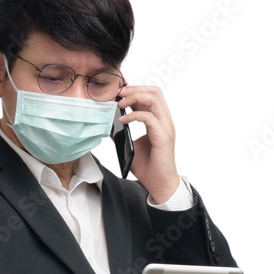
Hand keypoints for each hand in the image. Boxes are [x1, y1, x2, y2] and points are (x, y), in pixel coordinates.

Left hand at [116, 85, 179, 203]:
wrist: (159, 184)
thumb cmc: (149, 167)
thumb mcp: (130, 145)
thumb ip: (122, 133)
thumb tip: (107, 123)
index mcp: (159, 121)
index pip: (151, 95)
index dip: (136, 89)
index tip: (119, 91)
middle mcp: (165, 121)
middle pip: (155, 91)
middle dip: (135, 88)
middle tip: (119, 93)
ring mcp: (166, 128)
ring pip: (154, 99)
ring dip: (135, 97)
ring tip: (120, 103)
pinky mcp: (163, 136)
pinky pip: (149, 117)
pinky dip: (134, 115)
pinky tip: (122, 121)